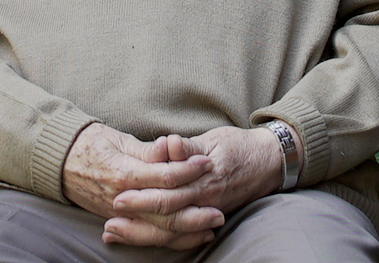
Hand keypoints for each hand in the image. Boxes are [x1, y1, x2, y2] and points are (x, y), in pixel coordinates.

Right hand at [62, 124, 219, 248]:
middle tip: (219, 210)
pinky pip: (148, 235)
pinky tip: (190, 237)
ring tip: (211, 226)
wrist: (60, 161)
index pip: (163, 177)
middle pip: (165, 213)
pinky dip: (170, 238)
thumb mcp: (119, 140)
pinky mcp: (119, 220)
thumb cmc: (92, 144)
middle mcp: (122, 199)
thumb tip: (170, 147)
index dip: (188, 170)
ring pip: (159, 229)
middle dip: (195, 213)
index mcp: (124, 174)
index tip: (207, 162)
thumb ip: (147, 150)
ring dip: (188, 231)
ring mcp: (120, 213)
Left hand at [105, 125, 284, 244]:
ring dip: (141, 234)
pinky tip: (141, 238)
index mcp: (202, 179)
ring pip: (171, 231)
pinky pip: (181, 234)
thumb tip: (170, 144)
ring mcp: (206, 211)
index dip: (142, 196)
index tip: (117, 196)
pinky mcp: (207, 216)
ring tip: (115, 234)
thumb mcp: (214, 139)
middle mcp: (204, 200)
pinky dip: (160, 238)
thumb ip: (189, 147)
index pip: (167, 191)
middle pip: (165, 217)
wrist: (269, 163)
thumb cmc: (239, 146)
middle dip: (135, 221)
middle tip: (109, 223)